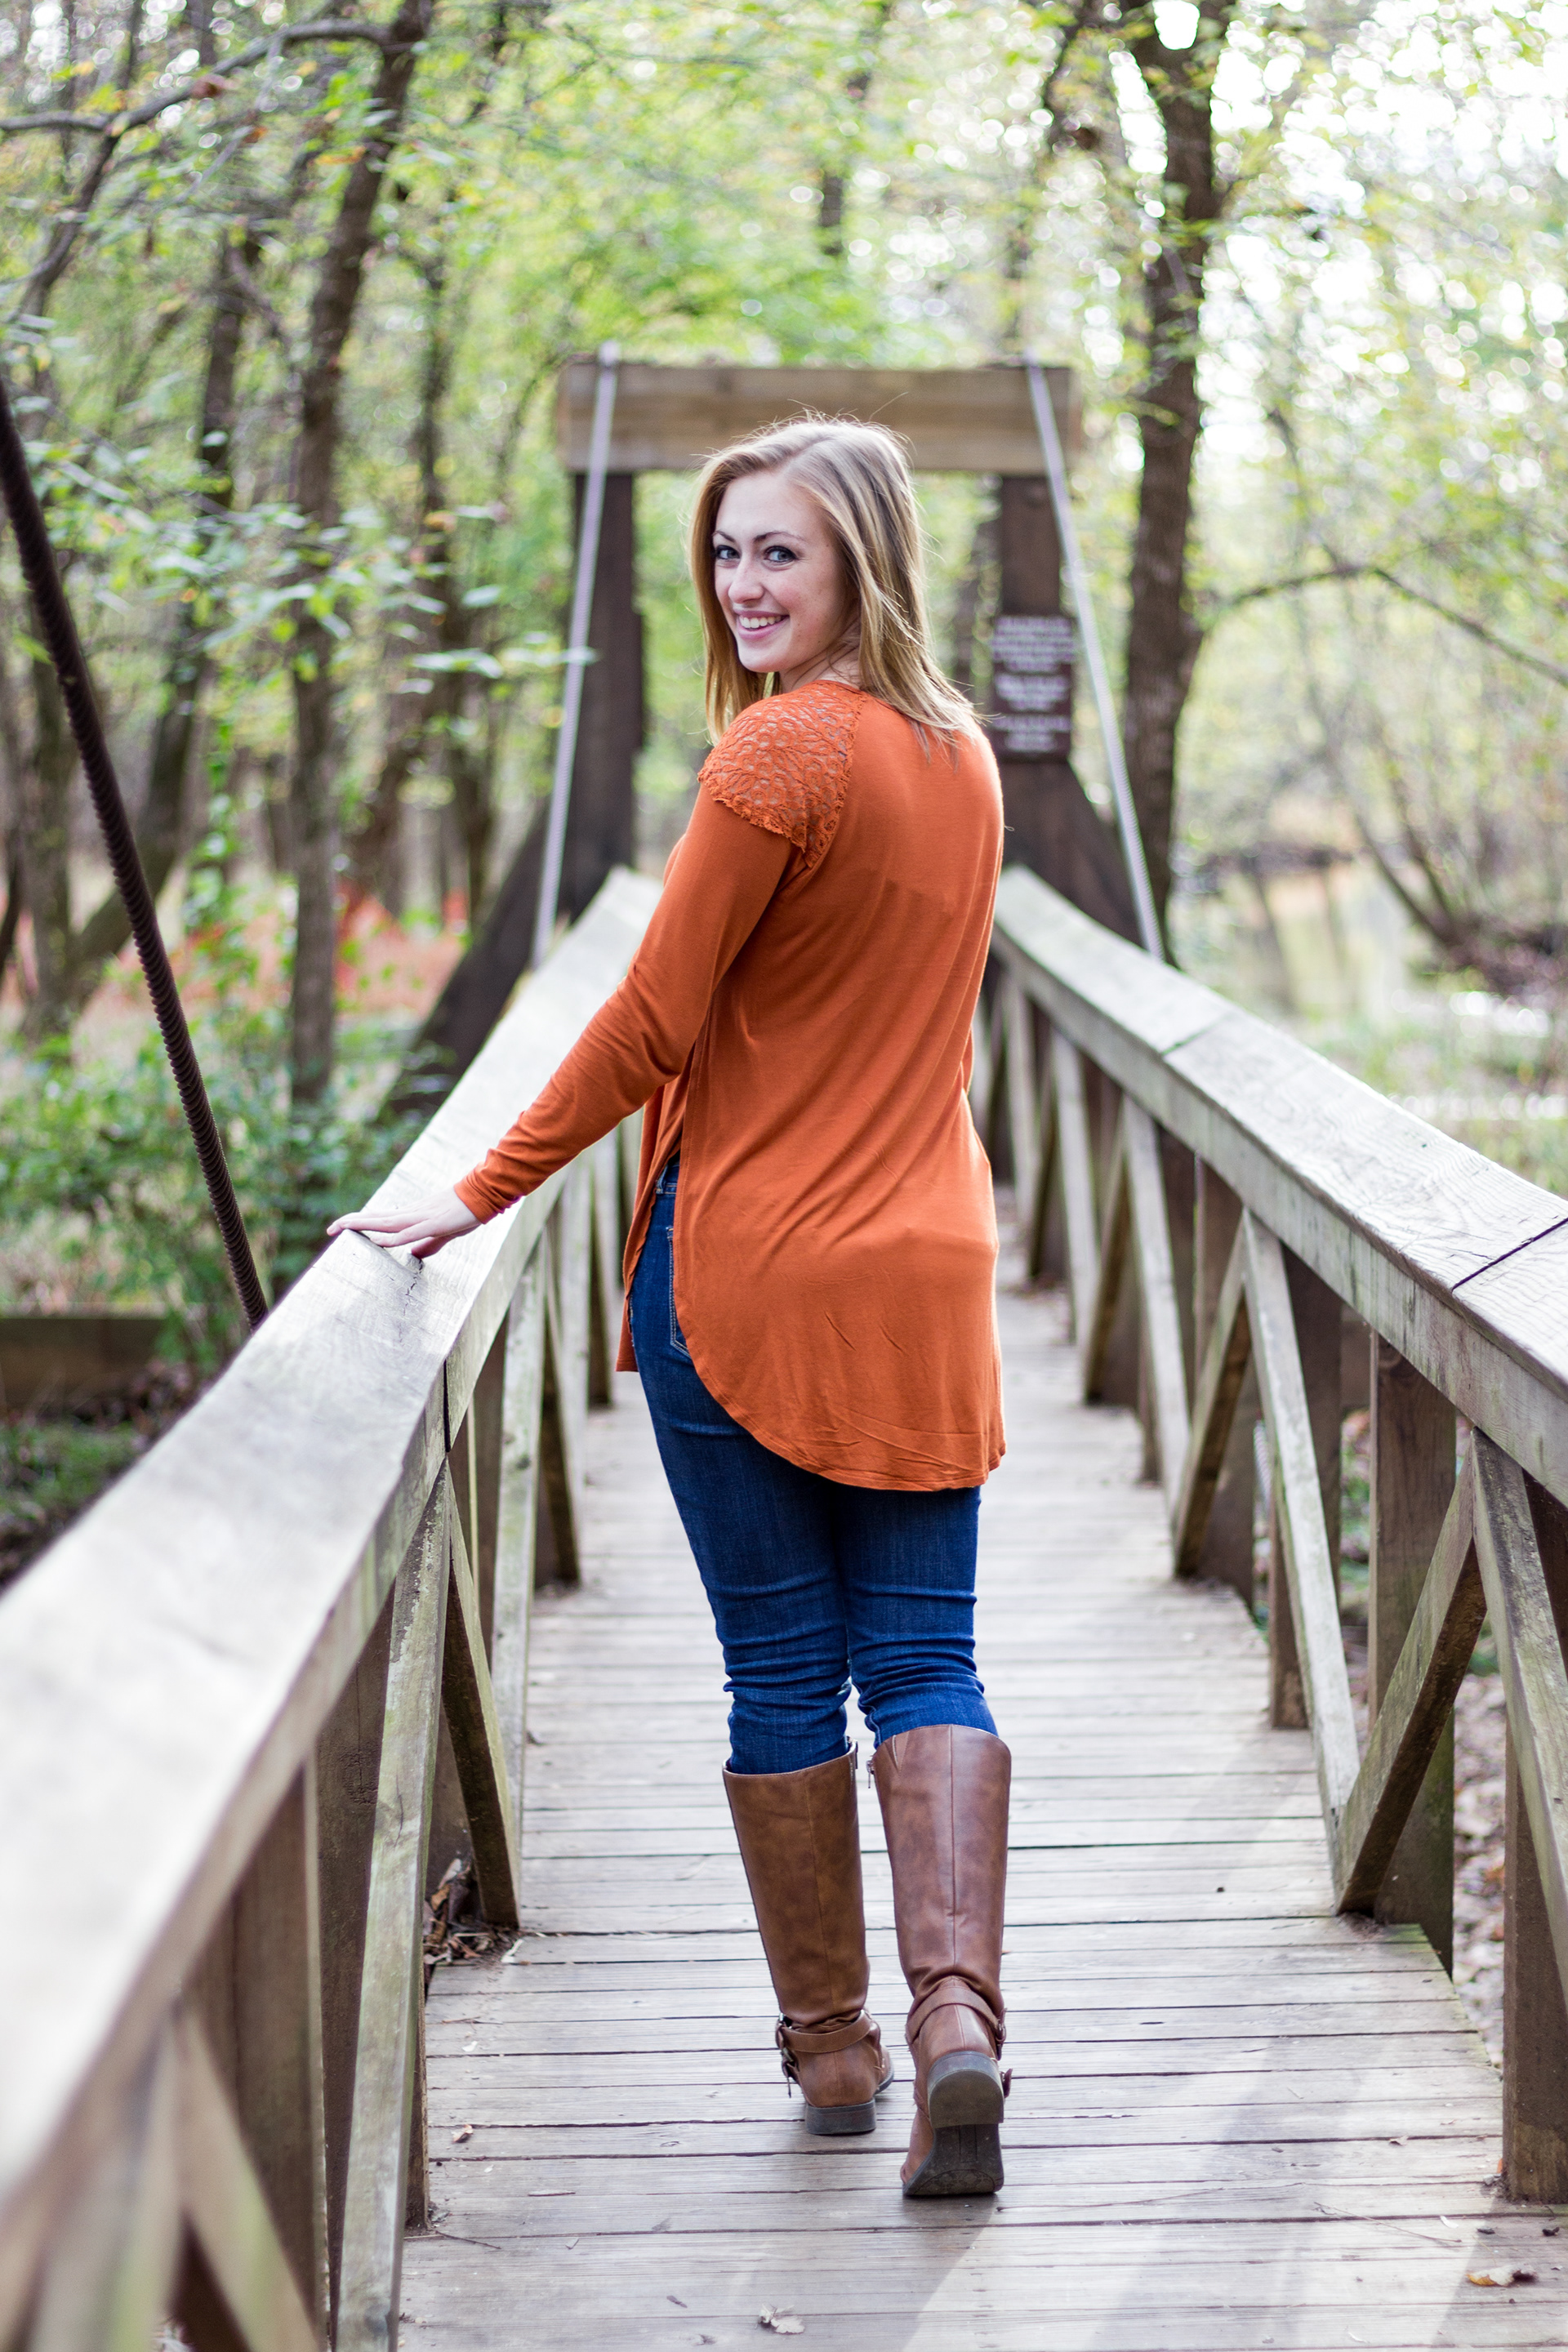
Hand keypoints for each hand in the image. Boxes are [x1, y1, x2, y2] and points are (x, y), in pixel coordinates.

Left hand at [328, 1187, 480, 1261]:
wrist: (484, 1194)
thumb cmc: (465, 1212)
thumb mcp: (444, 1232)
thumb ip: (428, 1244)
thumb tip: (415, 1255)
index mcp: (413, 1216)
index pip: (381, 1219)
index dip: (361, 1223)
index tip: (341, 1228)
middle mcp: (413, 1214)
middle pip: (377, 1218)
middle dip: (352, 1223)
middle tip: (329, 1228)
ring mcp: (422, 1218)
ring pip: (387, 1223)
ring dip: (365, 1225)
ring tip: (343, 1228)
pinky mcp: (435, 1223)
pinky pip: (409, 1232)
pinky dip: (393, 1238)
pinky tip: (378, 1240)